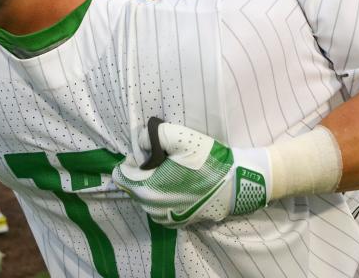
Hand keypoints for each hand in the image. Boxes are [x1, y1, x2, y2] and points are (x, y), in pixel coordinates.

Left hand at [112, 119, 270, 226]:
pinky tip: (181, 186)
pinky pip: (159, 207)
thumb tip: (140, 143)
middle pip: (133, 186)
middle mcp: (151, 208)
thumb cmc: (208, 161)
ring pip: (146, 197)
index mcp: (147, 188)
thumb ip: (153, 135)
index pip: (121, 175)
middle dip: (143, 171)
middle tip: (165, 160)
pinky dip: (164, 196)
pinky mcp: (177, 222)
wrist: (237, 184)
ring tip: (174, 172)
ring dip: (153, 184)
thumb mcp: (181, 138)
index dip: (133, 160)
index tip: (150, 152)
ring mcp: (164, 218)